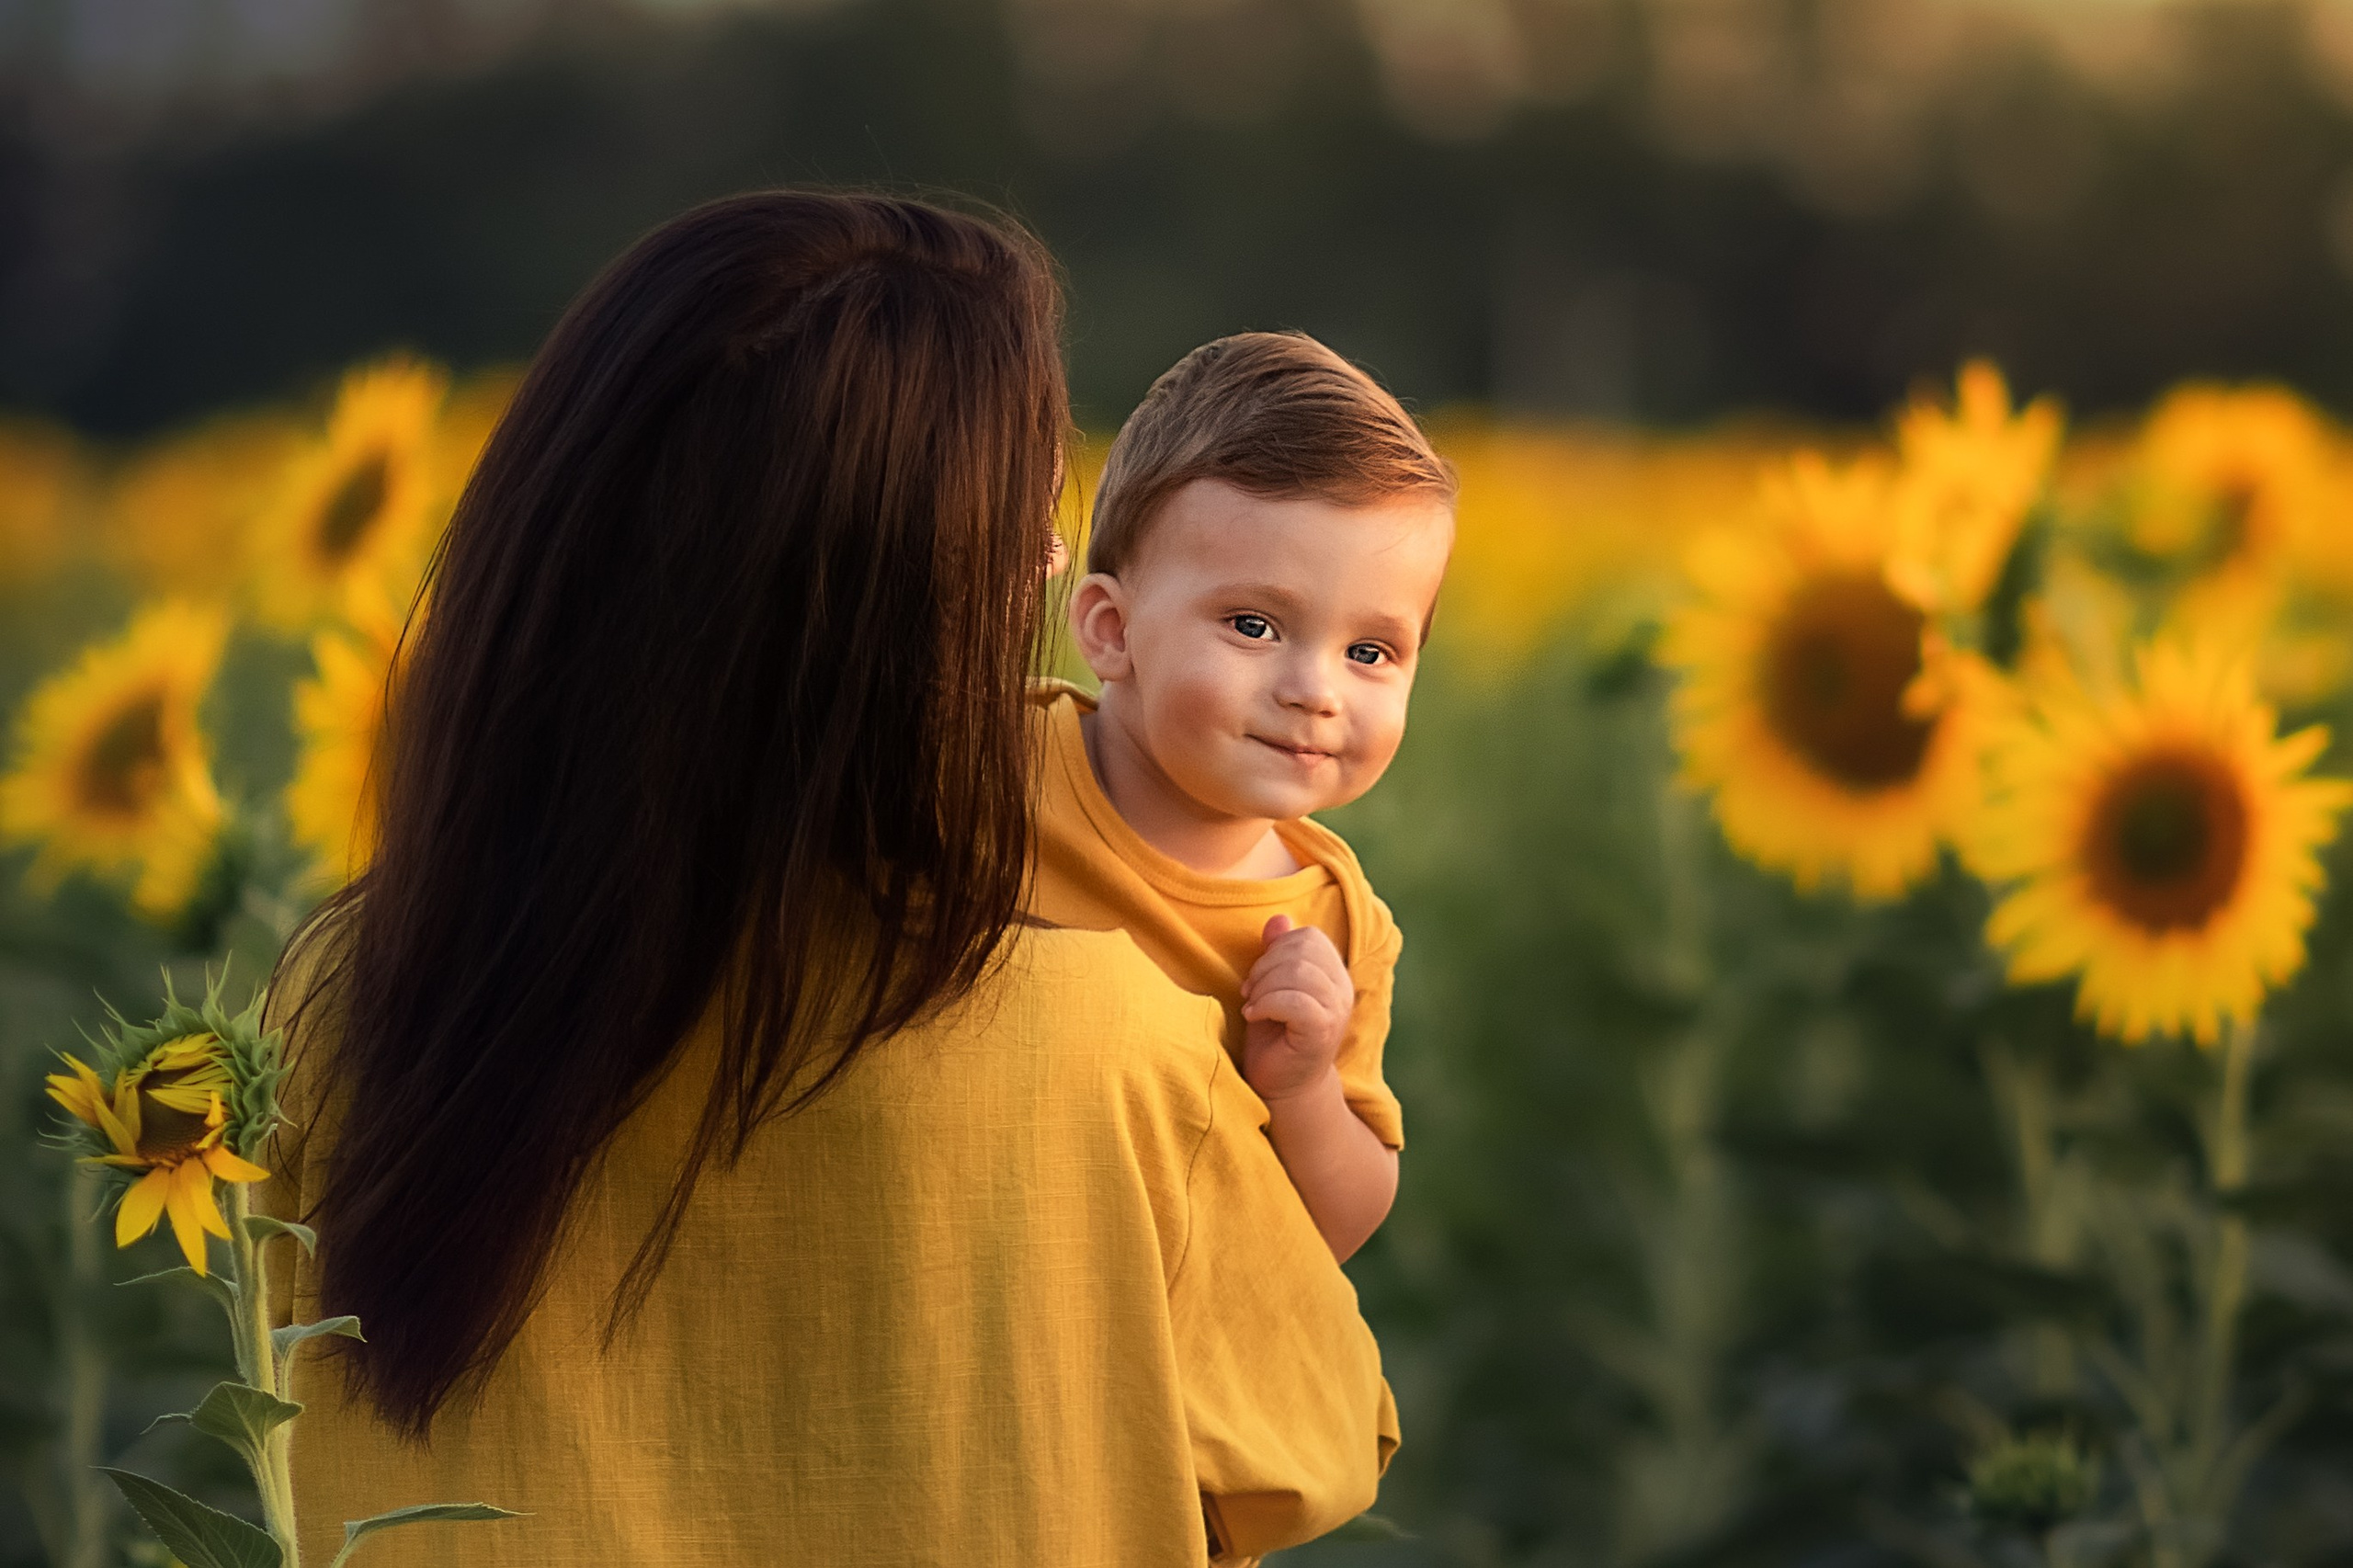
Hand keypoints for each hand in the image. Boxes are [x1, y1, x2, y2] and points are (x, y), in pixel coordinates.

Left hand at [1240, 915, 1352, 1103]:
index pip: (1309, 937)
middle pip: (1303, 951)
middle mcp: (1343, 989)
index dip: (1276, 949)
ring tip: (1252, 1007)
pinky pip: (1295, 1002)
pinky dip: (1266, 1005)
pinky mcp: (1323, 1032)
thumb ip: (1276, 954)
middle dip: (1265, 968)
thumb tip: (1278, 918)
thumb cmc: (1275, 1037)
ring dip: (1263, 988)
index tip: (1255, 978)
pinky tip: (1253, 1017)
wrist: (1282, 1087)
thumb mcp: (1271, 987)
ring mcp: (1336, 1011)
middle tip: (1250, 993)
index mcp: (1334, 974)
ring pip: (1299, 973)